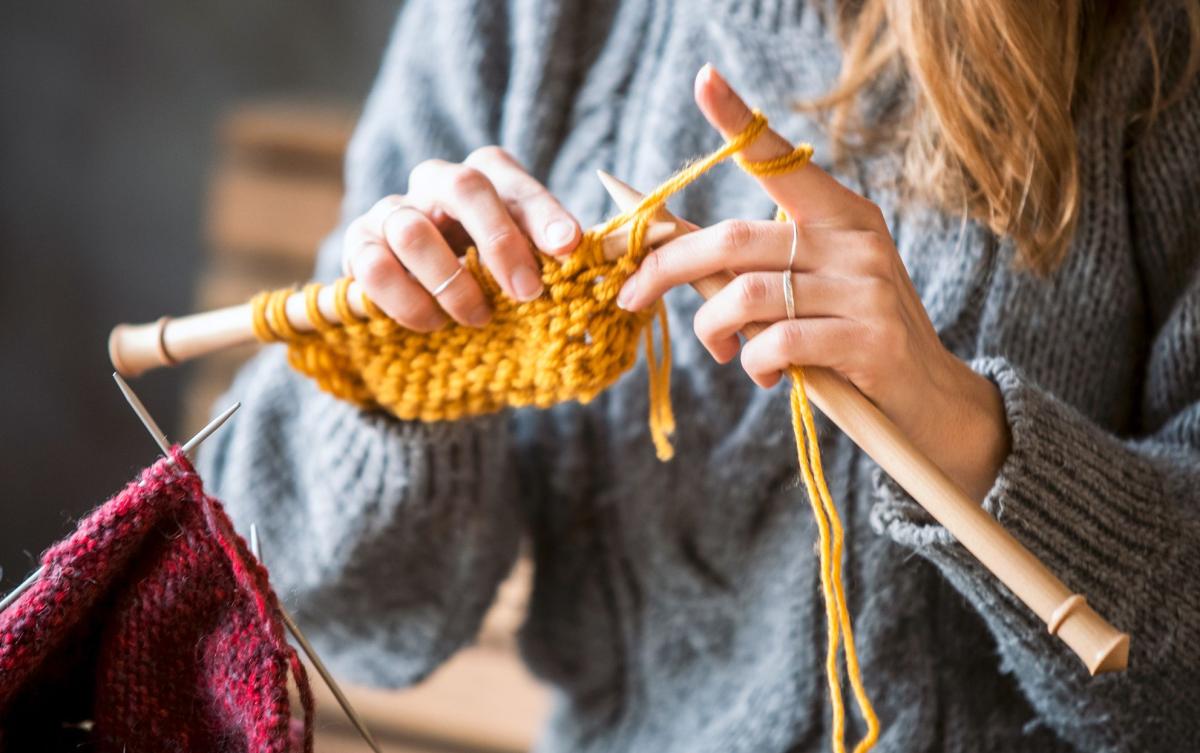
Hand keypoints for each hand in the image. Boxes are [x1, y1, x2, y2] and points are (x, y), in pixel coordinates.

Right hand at [341, 147, 581, 330]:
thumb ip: (555, 258)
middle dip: (500, 243)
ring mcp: (392, 211)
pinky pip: (373, 268)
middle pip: (464, 186)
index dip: (543, 212)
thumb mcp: (528, 260)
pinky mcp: (358, 247)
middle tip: (527, 293)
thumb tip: (592, 268)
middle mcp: (436, 182)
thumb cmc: (491, 273)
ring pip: (412, 230)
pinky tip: (433, 323)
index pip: (513, 180)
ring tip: (478, 318)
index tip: (570, 247)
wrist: (426, 296)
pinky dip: (407, 301)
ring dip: (451, 283)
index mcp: (485, 176)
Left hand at [617, 65, 1009, 500]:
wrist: (927, 398)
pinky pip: (778, 343)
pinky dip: (752, 363)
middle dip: (667, 268)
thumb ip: (750, 266)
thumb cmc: (849, 338)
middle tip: (630, 296)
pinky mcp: (871, 338)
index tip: (703, 79)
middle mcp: (855, 239)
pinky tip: (762, 374)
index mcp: (840, 213)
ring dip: (711, 329)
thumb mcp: (806, 289)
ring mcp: (867, 287)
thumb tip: (669, 248)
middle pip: (735, 238)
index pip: (782, 158)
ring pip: (748, 294)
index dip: (739, 120)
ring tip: (720, 349)